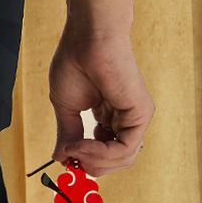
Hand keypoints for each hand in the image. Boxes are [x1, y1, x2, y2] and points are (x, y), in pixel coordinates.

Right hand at [48, 25, 154, 176]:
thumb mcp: (65, 105)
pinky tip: (83, 143)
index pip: (104, 152)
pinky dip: (102, 152)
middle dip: (89, 164)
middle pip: (114, 161)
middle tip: (69, 157)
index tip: (66, 158)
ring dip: (94, 160)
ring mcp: (134, 118)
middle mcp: (124, 119)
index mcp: (108, 116)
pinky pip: (125, 149)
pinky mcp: (141, 114)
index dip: (85, 159)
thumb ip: (68, 133)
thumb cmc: (75, 61)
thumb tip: (60, 158)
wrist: (88, 37)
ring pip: (121, 160)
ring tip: (74, 148)